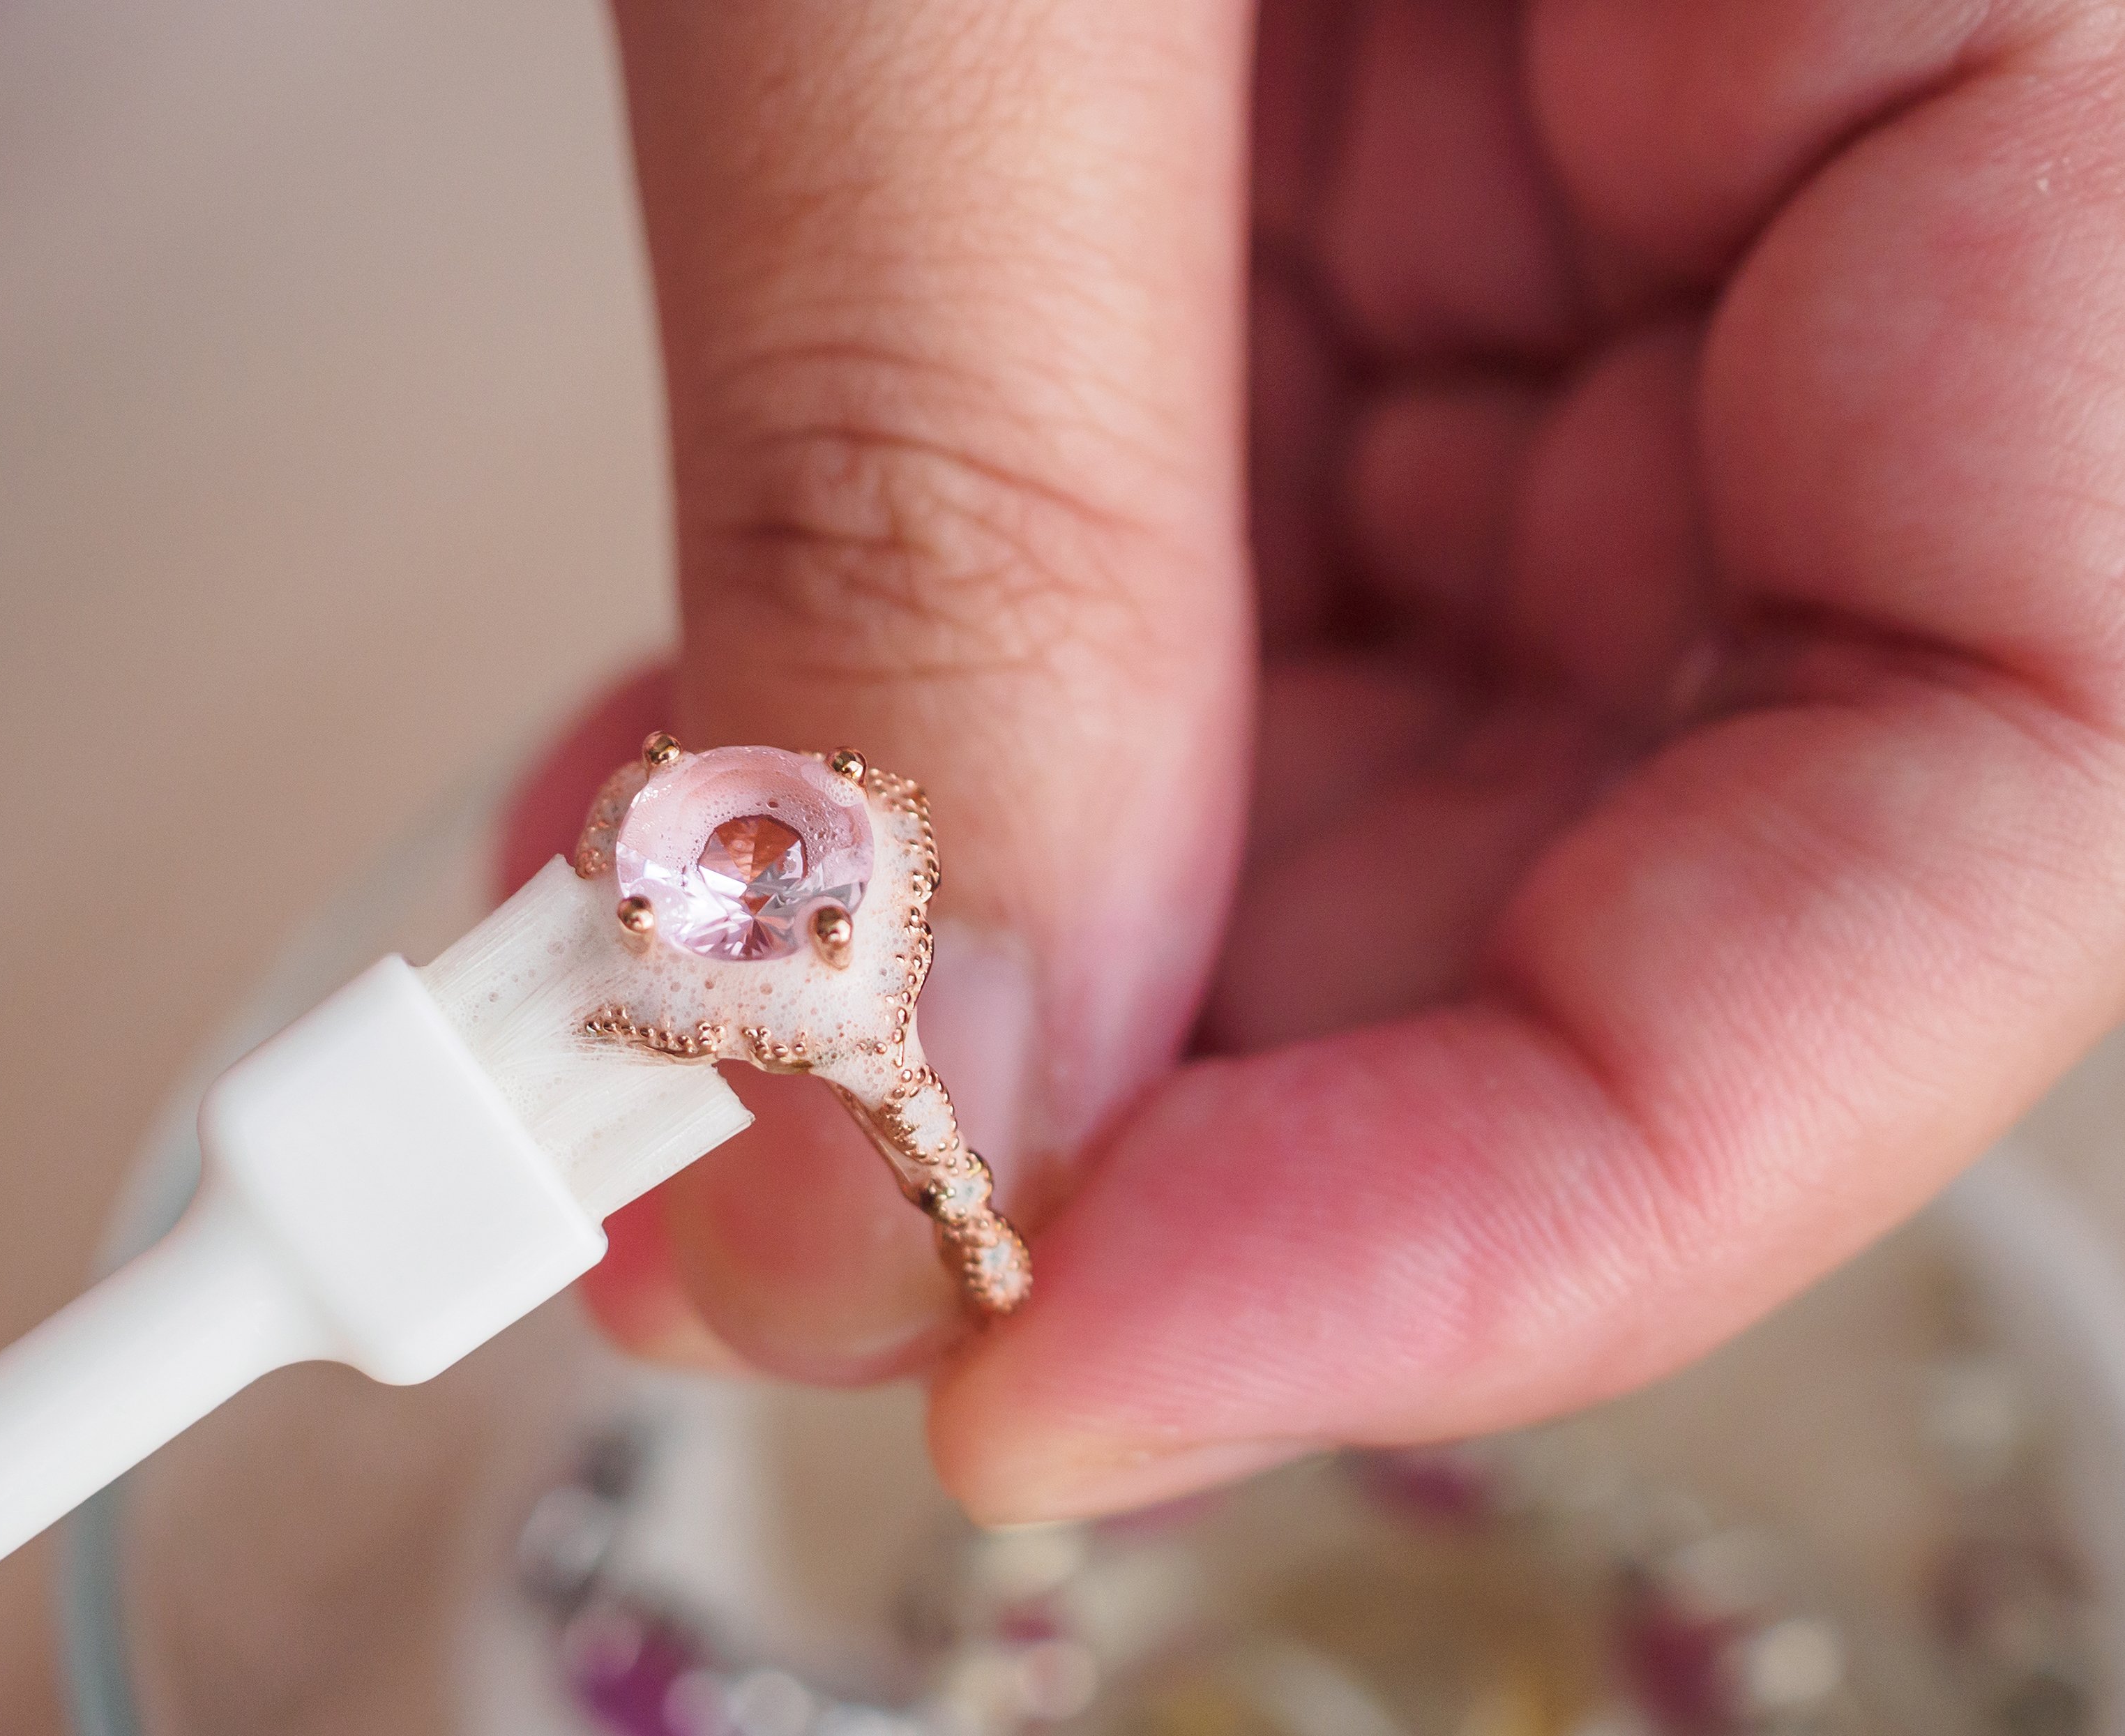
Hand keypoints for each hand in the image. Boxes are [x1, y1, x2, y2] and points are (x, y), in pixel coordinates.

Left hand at [510, 0, 2124, 1522]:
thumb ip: (989, 465)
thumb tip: (927, 1059)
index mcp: (1990, 26)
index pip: (2003, 786)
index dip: (1573, 1183)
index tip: (1075, 1353)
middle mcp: (1800, 178)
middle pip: (1640, 851)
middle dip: (1174, 1118)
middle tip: (769, 1239)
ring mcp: (1547, 221)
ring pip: (1353, 778)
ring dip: (990, 984)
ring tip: (638, 1039)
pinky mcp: (1291, 231)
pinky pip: (1163, 607)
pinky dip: (916, 774)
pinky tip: (688, 846)